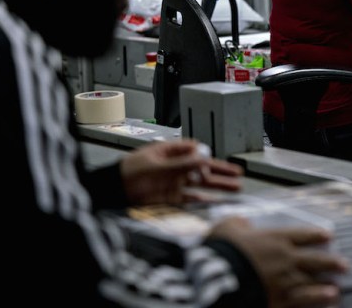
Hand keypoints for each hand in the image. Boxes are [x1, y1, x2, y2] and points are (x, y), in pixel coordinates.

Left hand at [121, 140, 243, 204]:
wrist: (113, 191)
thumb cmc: (128, 172)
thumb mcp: (155, 165)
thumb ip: (179, 164)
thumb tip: (202, 158)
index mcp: (171, 152)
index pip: (195, 150)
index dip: (205, 156)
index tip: (209, 163)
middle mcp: (177, 166)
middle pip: (204, 167)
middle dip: (221, 171)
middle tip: (237, 173)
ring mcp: (176, 182)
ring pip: (202, 183)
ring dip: (218, 185)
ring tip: (236, 188)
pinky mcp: (173, 197)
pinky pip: (193, 197)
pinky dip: (204, 199)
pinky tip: (216, 200)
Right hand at [211, 217, 348, 307]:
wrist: (219, 276)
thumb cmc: (223, 250)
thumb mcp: (227, 227)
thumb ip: (237, 224)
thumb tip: (241, 223)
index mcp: (275, 239)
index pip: (302, 235)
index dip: (316, 236)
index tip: (328, 237)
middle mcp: (285, 259)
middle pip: (314, 260)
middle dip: (330, 263)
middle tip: (344, 265)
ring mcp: (285, 281)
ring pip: (311, 283)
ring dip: (325, 286)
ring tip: (337, 289)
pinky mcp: (280, 300)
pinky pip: (302, 301)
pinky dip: (315, 301)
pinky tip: (326, 301)